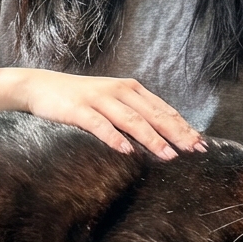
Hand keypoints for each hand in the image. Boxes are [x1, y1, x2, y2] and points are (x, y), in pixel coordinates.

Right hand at [14, 69, 206, 159]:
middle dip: (176, 133)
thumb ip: (134, 113)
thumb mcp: (111, 101)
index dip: (184, 126)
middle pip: (153, 114)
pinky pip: (100, 125)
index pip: (163, 109)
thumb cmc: (80, 98)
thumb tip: (163, 136)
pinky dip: (114, 138)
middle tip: (194, 150)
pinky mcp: (79, 109)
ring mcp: (99, 99)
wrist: (41, 86)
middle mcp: (119, 91)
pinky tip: (126, 151)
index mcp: (130, 89)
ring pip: (132, 120)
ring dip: (152, 138)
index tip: (201, 143)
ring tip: (168, 155)